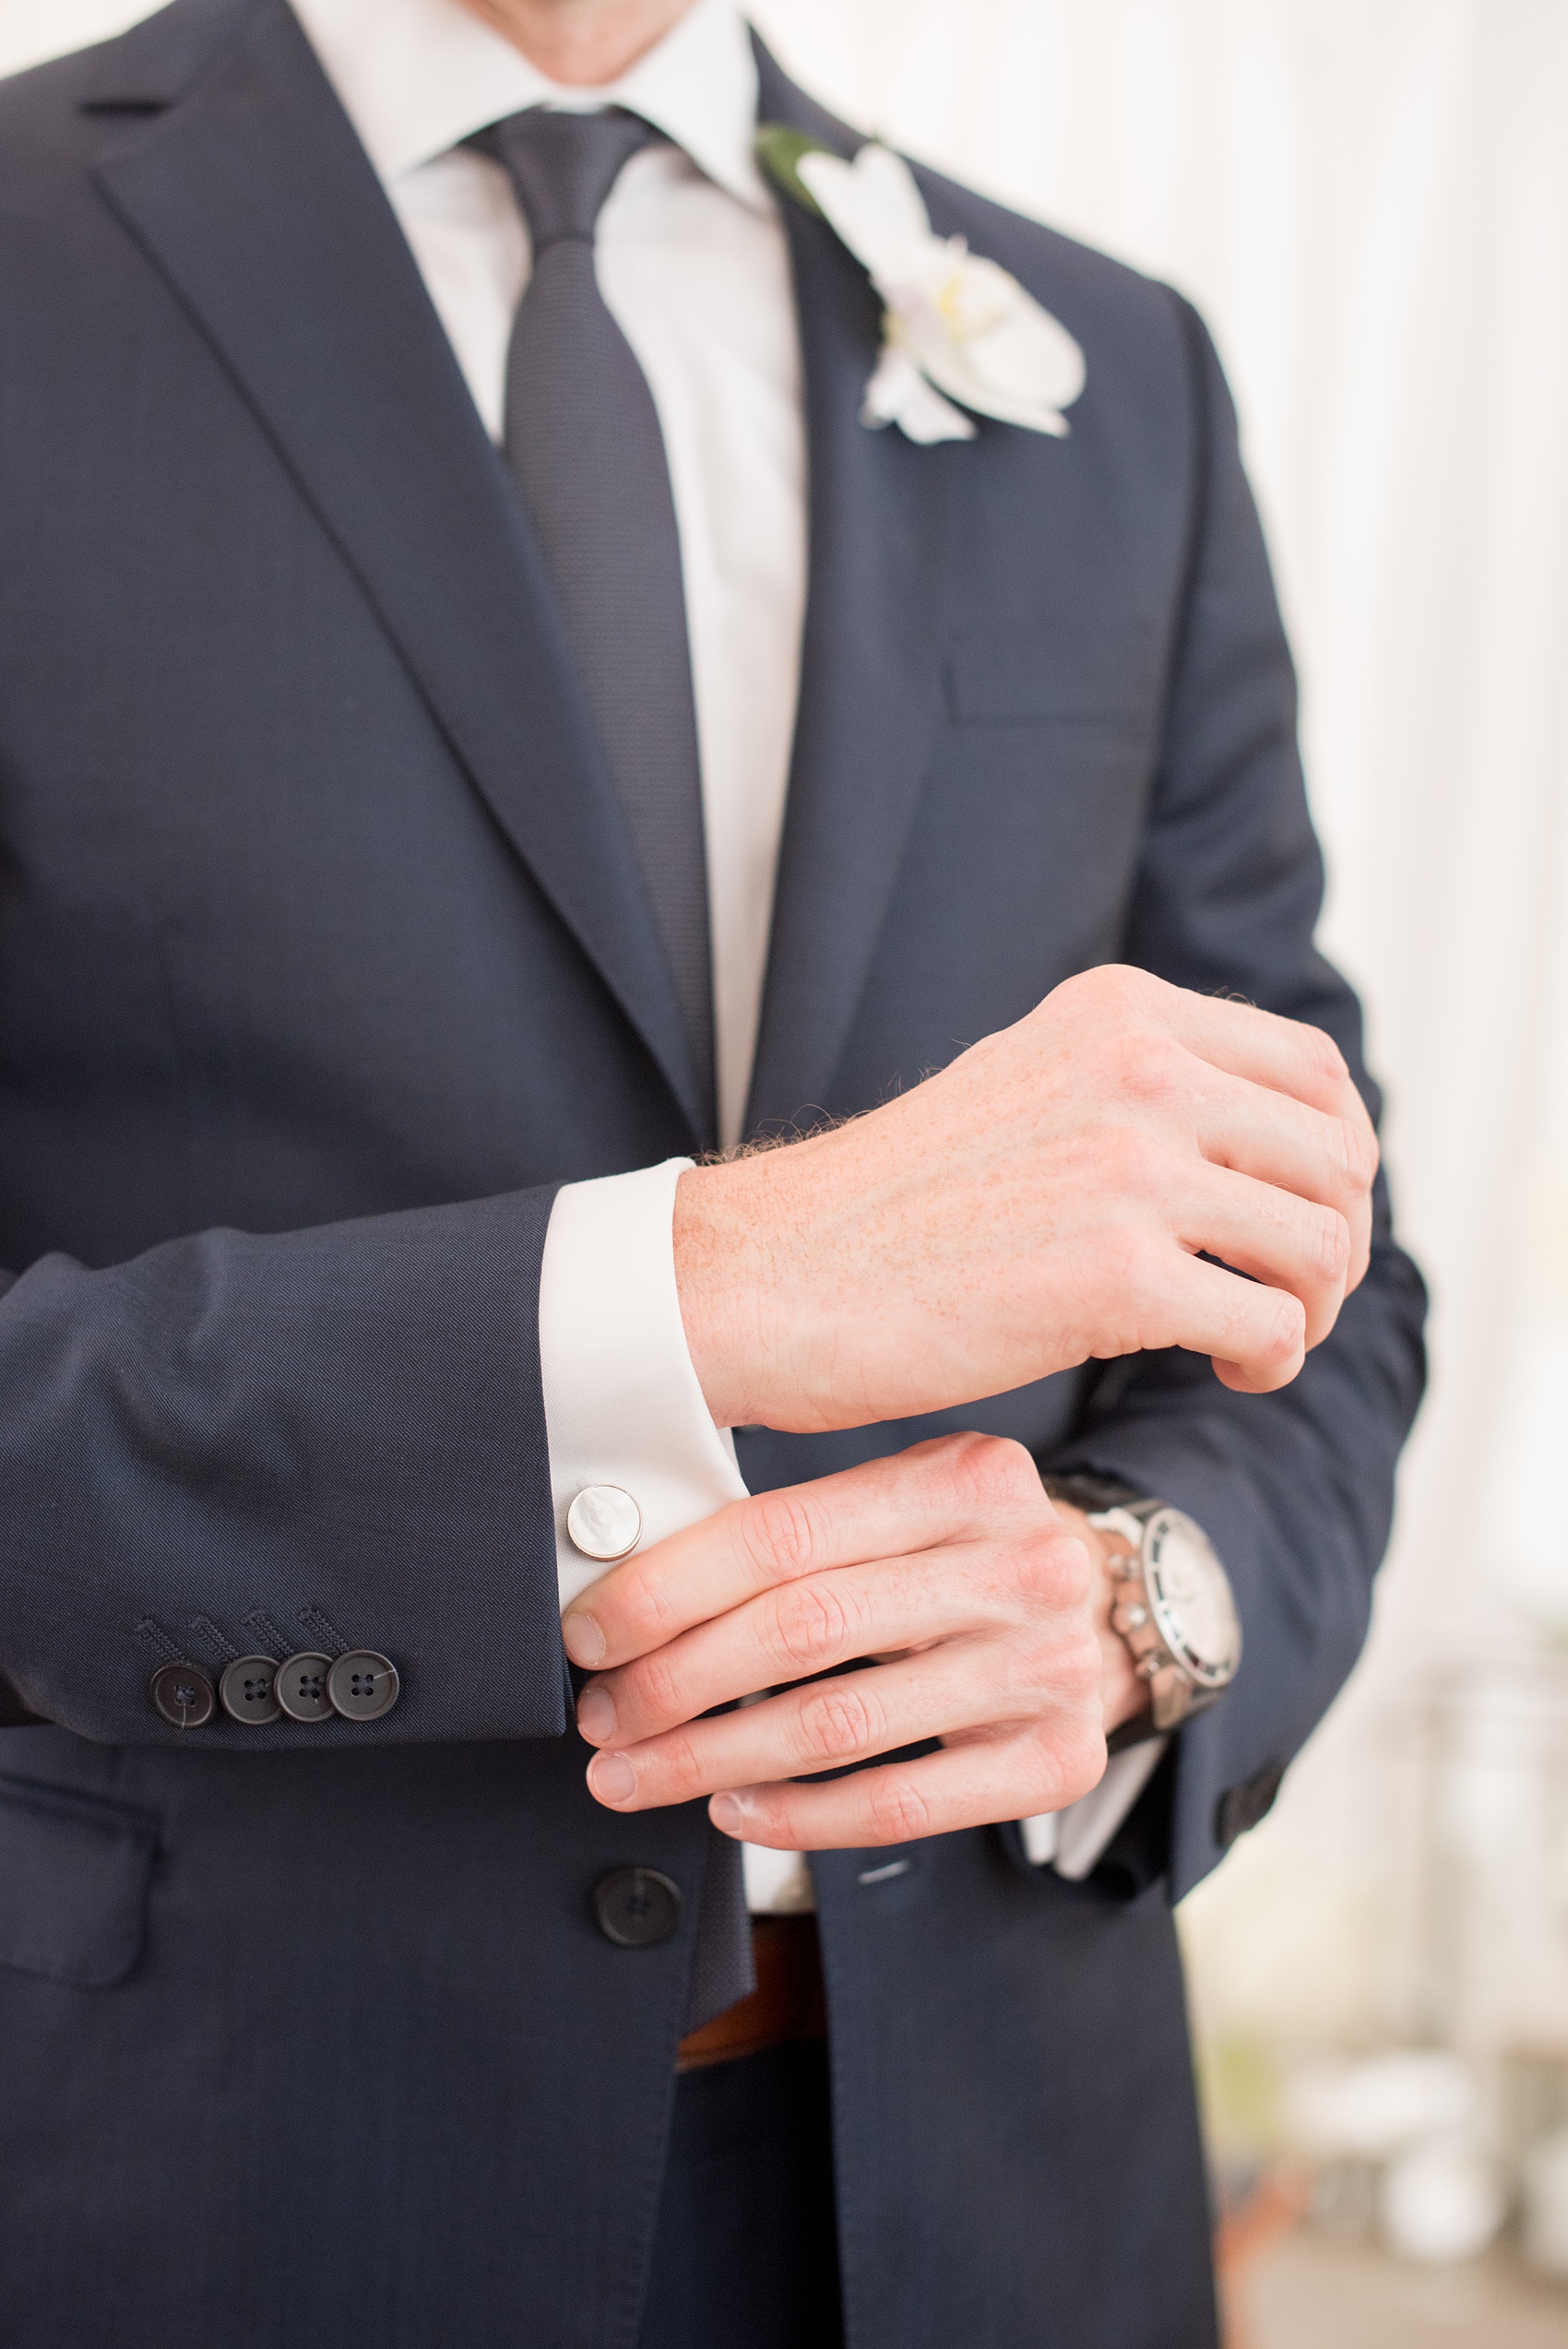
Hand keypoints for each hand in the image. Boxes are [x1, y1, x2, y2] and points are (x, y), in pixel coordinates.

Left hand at [565, 1434, 1134, 1849]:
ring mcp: (1050, 1666)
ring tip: (637, 1771)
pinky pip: (899, 1804)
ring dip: (712, 1758)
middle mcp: (1022, 1563)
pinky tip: (734, 1810)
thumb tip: (629, 1586)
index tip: (592, 1633)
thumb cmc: (971, 1552)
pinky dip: (800, 1816)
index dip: (668, 1590)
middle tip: (603, 1715)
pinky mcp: (1060, 1761)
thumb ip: (802, 1529)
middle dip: (675, 1682)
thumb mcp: (911, 1497)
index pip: (783, 1534)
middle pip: (803, 1630)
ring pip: (839, 1725)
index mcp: (969, 1476)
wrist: (1115, 1610)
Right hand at [674, 964, 1376, 1432]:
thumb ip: (1140, 1083)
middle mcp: (1138, 1068)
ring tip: (1253, 1338)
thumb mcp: (1029, 1084)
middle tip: (1288, 1296)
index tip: (1297, 1219)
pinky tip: (1224, 1368)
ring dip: (1314, 1308)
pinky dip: (1272, 1361)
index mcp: (1121, 1012)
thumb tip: (1270, 1137)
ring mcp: (1128, 1167)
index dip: (1337, 1157)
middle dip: (1336, 1242)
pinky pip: (1274, 1323)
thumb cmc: (893, 1206)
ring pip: (1324, 1241)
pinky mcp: (1114, 1274)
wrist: (776, 1275)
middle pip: (1339, 1155)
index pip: (1314, 1070)